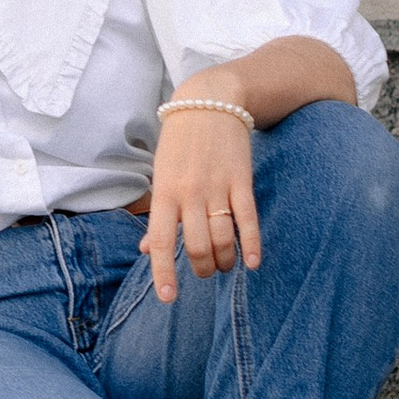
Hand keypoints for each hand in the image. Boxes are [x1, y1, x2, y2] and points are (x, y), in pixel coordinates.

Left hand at [146, 103, 259, 298]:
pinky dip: (252, 244)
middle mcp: (189, 193)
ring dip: (226, 260)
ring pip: (222, 239)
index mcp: (164, 192)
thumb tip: (146, 251)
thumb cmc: (180, 142)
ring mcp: (216, 187)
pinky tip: (253, 262)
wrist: (210, 100)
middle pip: (196, 247)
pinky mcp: (241, 181)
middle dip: (202, 268)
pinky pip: (248, 220)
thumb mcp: (161, 173)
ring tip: (226, 265)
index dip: (164, 273)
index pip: (160, 242)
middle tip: (206, 271)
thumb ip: (157, 213)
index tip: (168, 298)